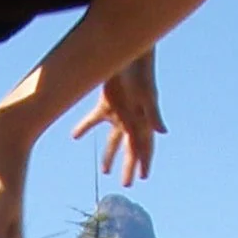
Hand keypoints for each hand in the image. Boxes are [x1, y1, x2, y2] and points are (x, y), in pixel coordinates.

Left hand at [69, 51, 163, 182]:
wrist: (127, 53)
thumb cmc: (141, 72)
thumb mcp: (148, 95)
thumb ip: (154, 114)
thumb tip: (163, 133)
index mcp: (143, 121)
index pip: (144, 146)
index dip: (145, 162)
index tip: (144, 178)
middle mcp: (132, 120)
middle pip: (130, 148)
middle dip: (129, 166)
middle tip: (126, 184)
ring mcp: (119, 112)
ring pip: (113, 140)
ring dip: (109, 155)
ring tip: (105, 171)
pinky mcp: (107, 102)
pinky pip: (94, 120)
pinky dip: (84, 128)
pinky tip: (74, 137)